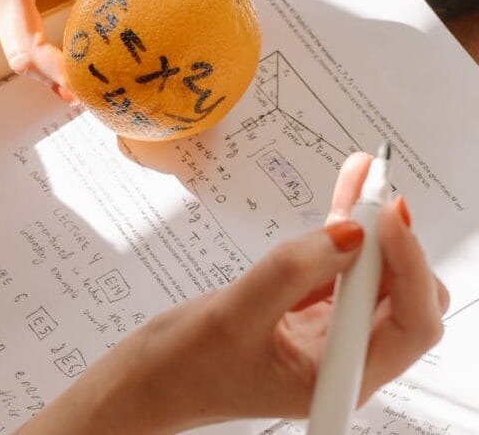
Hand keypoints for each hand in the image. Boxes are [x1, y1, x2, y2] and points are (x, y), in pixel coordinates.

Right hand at [17, 153, 448, 432]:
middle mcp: (345, 359)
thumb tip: (348, 233)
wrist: (149, 380)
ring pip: (374, 275)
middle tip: (370, 194)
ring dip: (370, 227)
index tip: (383, 216)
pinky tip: (345, 196)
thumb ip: (290, 272)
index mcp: (340, 378)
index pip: (411, 321)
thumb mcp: (233, 316)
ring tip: (363, 179)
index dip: (409, 264)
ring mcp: (329, 335)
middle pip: (403, 294)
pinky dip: (344, 231)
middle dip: (392, 241)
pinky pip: (340, 267)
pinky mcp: (309, 312)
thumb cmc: (183, 370)